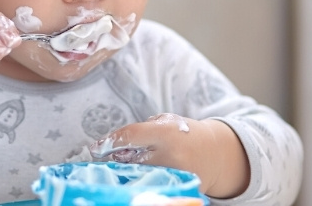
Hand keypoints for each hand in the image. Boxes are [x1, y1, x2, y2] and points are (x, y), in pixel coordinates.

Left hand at [88, 113, 248, 197]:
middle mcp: (170, 156)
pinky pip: (153, 184)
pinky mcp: (179, 188)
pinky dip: (145, 180)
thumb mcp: (166, 123)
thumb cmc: (185, 134)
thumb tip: (116, 144)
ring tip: (136, 163)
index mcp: (167, 133)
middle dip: (120, 158)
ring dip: (131, 170)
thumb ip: (143, 131)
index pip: (131, 136)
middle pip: (131, 159)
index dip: (110, 141)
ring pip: (139, 174)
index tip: (96, 148)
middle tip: (112, 155)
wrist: (215, 154)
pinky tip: (144, 176)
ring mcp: (175, 175)